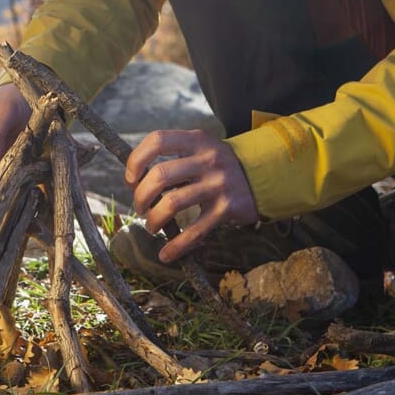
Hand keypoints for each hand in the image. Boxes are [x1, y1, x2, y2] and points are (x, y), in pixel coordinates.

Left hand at [125, 129, 257, 262]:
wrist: (263, 177)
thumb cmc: (218, 166)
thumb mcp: (201, 149)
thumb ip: (173, 158)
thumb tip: (135, 181)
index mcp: (197, 140)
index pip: (158, 140)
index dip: (136, 160)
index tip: (131, 179)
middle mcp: (208, 159)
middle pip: (160, 175)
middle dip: (141, 196)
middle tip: (139, 208)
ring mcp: (218, 184)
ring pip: (173, 203)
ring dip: (154, 219)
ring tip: (151, 226)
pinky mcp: (227, 208)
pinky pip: (195, 231)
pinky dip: (176, 246)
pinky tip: (166, 254)